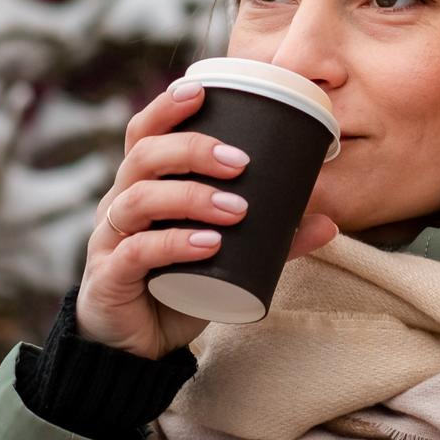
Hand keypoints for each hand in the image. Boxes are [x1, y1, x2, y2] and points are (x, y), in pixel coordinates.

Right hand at [76, 78, 341, 359]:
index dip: (166, 108)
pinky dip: (173, 244)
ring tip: (238, 208)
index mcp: (142, 188)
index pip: (145, 134)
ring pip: (139, 200)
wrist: (137, 350)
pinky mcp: (110, 278)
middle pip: (143, 157)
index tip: (201, 90)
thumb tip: (329, 222)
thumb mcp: (227, 258)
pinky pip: (136, 252)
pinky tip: (207, 243)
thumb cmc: (177, 288)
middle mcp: (120, 205)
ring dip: (192, 197)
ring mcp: (110, 241)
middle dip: (193, 150)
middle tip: (242, 162)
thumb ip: (272, 239)